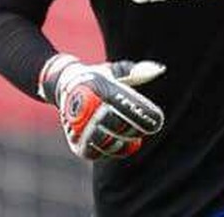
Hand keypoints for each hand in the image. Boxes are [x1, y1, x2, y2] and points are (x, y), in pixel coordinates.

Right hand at [39, 53, 164, 160]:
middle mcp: (86, 106)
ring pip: (109, 142)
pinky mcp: (76, 143)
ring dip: (125, 141)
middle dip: (135, 128)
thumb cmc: (96, 77)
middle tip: (146, 127)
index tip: (157, 119)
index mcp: (98, 87)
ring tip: (133, 136)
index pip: (124, 104)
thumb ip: (136, 71)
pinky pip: (98, 153)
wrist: (64, 86)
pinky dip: (113, 151)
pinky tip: (122, 143)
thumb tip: (160, 69)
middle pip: (118, 125)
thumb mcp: (113, 71)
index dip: (142, 114)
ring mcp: (79, 126)